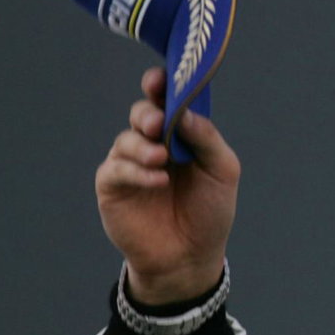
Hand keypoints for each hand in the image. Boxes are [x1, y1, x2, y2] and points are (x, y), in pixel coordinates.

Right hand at [95, 68, 240, 303]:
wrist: (191, 256)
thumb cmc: (210, 211)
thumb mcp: (222, 172)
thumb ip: (206, 139)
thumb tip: (186, 111)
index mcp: (181, 134)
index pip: (168, 101)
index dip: (162, 86)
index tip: (160, 79)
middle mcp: (153, 143)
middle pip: (143, 113)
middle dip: (149, 113)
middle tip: (160, 124)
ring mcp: (130, 163)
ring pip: (127, 138)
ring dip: (143, 145)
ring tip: (161, 158)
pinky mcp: (112, 186)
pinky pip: (117, 169)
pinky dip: (137, 172)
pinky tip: (157, 181)